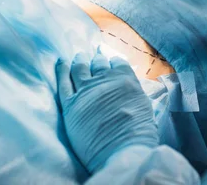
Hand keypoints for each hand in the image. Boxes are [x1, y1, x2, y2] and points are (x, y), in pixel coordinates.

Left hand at [56, 52, 157, 172]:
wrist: (122, 152)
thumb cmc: (139, 135)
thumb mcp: (145, 106)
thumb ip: (134, 92)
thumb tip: (128, 87)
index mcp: (125, 79)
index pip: (117, 62)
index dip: (113, 60)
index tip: (110, 59)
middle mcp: (104, 80)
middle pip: (98, 63)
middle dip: (96, 58)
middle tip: (94, 55)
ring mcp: (85, 91)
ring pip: (79, 68)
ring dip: (79, 60)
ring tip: (79, 56)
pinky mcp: (69, 104)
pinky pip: (62, 82)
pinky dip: (62, 70)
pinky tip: (61, 62)